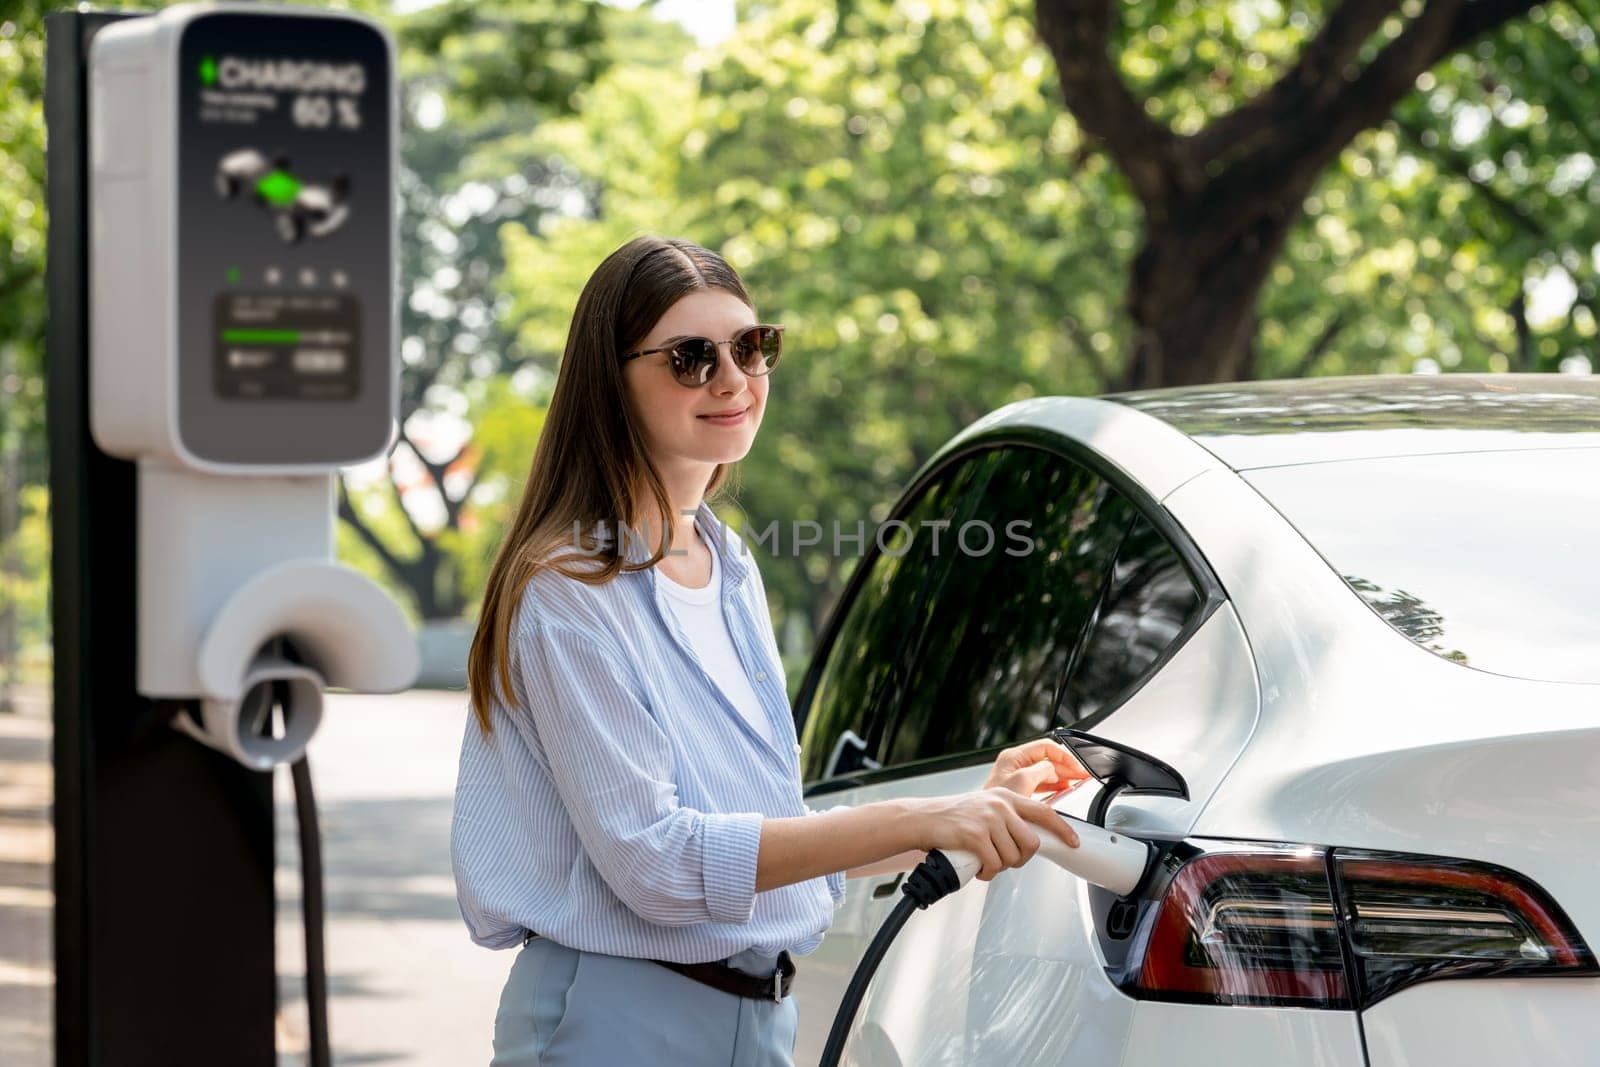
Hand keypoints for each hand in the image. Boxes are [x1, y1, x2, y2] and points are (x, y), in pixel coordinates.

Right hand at [910, 788, 1080, 882]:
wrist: (923, 819)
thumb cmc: (954, 818)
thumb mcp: (986, 807)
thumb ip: (1008, 818)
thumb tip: (1028, 840)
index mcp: (1006, 797)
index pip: (1045, 812)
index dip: (1063, 829)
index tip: (1073, 842)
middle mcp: (1000, 805)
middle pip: (1031, 843)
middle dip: (1021, 859)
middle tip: (1005, 860)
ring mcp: (988, 819)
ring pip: (1013, 857)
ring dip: (1001, 867)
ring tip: (986, 862)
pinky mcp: (975, 835)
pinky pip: (994, 864)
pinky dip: (988, 873)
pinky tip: (978, 868)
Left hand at [982, 736, 1091, 798]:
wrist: (986, 824)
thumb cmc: (995, 803)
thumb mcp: (1022, 782)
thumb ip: (1040, 771)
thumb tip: (1054, 770)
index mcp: (1014, 756)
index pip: (1046, 747)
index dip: (1064, 755)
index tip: (1077, 765)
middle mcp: (1016, 764)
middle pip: (1049, 758)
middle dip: (1067, 765)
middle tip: (1083, 774)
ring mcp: (1018, 776)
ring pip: (1048, 771)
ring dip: (1064, 775)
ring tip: (1078, 781)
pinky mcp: (1021, 790)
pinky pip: (1044, 783)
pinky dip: (1056, 785)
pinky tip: (1065, 789)